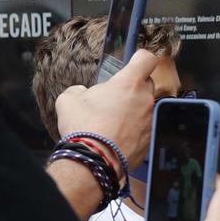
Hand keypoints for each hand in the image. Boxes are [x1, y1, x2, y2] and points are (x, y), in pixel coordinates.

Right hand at [54, 48, 161, 167]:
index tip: (134, 62)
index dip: (141, 58)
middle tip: (116, 97)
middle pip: (147, 84)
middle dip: (134, 87)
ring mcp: (150, 120)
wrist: (95, 161)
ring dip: (135, 110)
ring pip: (147, 107)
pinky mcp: (151, 139)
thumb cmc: (83, 127)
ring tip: (116, 120)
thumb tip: (80, 93)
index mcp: (128, 83)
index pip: (147, 59)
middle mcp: (145, 99)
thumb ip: (77, 91)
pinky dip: (137, 129)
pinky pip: (146, 127)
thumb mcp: (68, 100)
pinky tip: (120, 136)